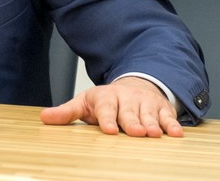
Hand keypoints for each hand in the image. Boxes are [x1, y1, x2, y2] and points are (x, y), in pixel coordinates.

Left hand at [40, 76, 183, 136]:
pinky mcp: (161, 108)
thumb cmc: (107, 101)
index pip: (106, 108)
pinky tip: (175, 133)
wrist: (134, 85)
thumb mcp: (85, 103)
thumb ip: (67, 112)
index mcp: (106, 97)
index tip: (109, 129)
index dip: (107, 119)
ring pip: (149, 114)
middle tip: (136, 132)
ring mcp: (145, 103)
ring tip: (153, 134)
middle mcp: (127, 99)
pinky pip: (168, 116)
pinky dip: (172, 124)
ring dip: (152, 124)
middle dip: (132, 121)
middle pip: (129, 112)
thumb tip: (44, 117)